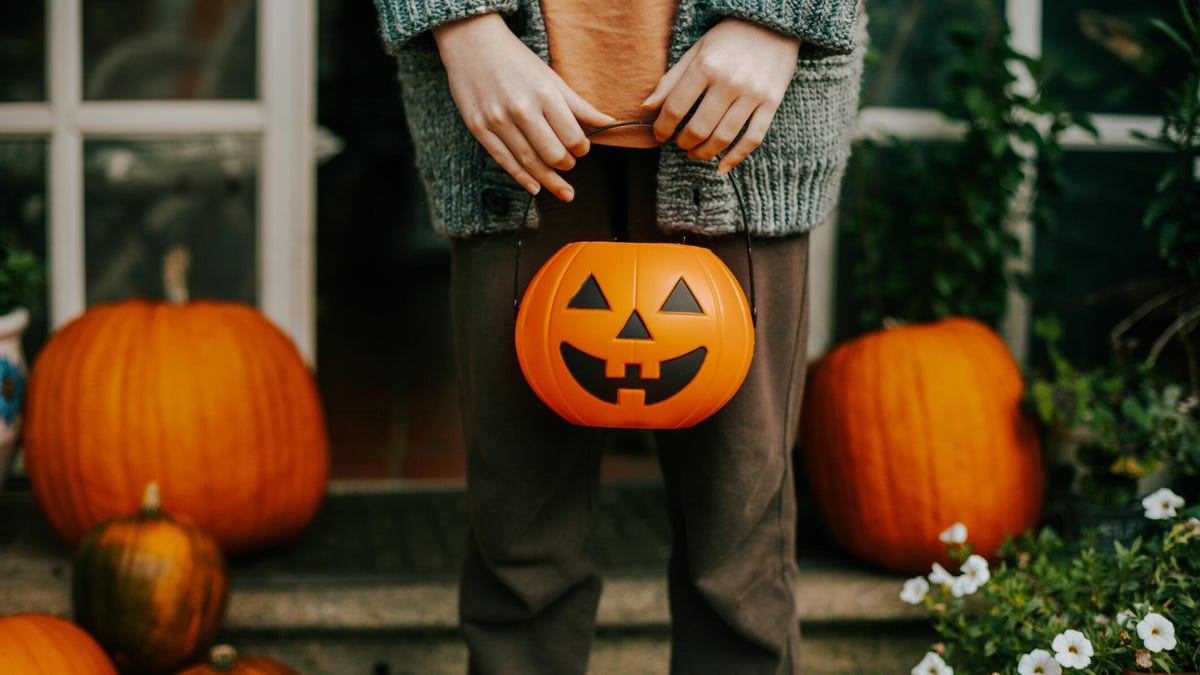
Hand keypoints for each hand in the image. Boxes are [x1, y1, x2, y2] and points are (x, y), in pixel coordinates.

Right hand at [433, 13, 615, 200]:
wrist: (472, 43)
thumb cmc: (516, 60)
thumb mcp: (551, 78)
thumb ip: (579, 105)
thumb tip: (609, 122)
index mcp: (544, 94)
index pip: (572, 137)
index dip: (582, 149)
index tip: (582, 148)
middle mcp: (521, 109)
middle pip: (553, 155)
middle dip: (566, 165)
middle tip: (569, 164)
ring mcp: (497, 120)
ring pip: (529, 163)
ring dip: (549, 181)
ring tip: (562, 190)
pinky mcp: (478, 128)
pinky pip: (504, 161)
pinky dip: (522, 178)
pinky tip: (535, 188)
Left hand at [642, 18, 800, 173]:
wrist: (774, 24)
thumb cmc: (728, 38)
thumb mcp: (696, 52)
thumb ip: (671, 80)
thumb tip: (647, 107)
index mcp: (706, 66)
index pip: (677, 107)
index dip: (663, 127)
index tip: (660, 134)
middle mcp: (730, 82)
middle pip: (699, 128)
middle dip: (683, 142)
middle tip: (679, 143)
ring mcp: (753, 94)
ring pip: (724, 137)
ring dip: (704, 152)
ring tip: (695, 153)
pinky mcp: (772, 102)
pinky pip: (753, 138)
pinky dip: (736, 157)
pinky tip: (722, 167)